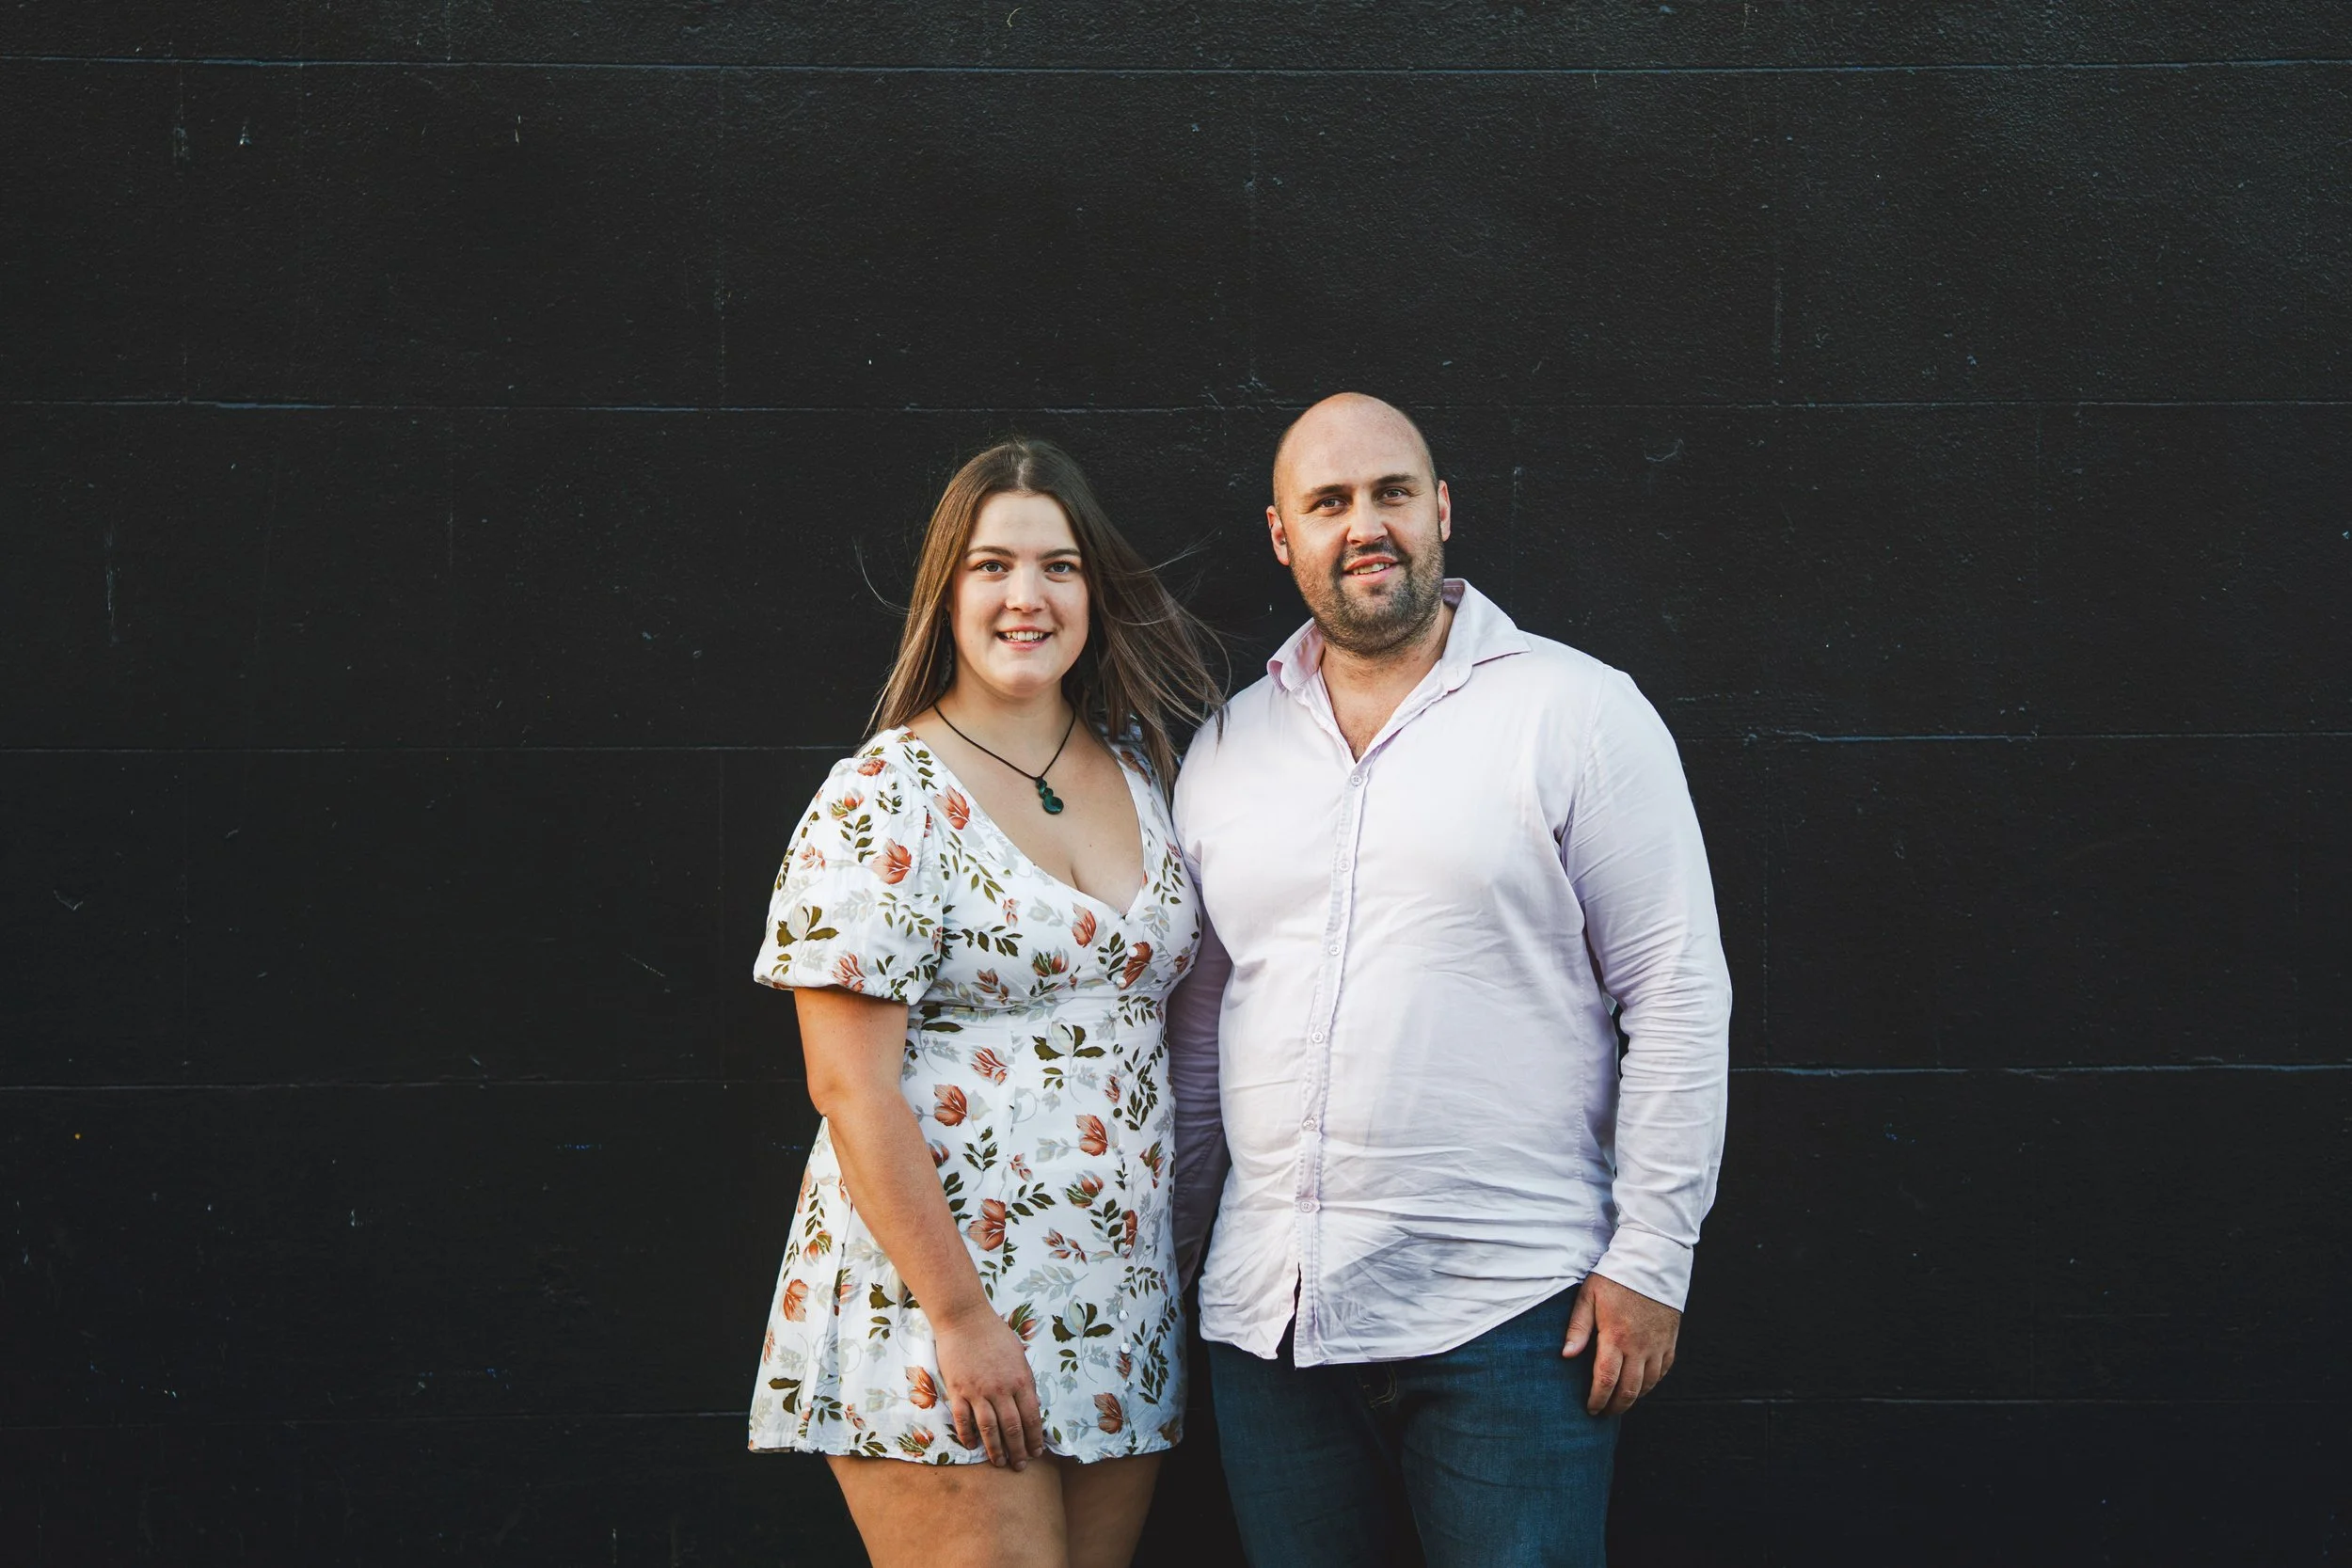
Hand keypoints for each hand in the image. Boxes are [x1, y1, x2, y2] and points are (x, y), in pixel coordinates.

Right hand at [931, 1305, 1046, 1468]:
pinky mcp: (958, 1390)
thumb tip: (1033, 1405)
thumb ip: (1026, 1382)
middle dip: (1018, 1450)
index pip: (1031, 1418)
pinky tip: (972, 1445)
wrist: (965, 1320)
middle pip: (1012, 1428)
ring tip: (1000, 1462)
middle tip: (1020, 1465)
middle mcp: (1001, 1390)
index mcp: (1021, 1380)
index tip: (1036, 1452)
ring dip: (995, 1449)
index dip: (1034, 1438)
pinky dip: (967, 1435)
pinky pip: (963, 1419)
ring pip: (989, 1429)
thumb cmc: (995, 1335)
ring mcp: (978, 1391)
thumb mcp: (1019, 1356)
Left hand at [1561, 1272, 1680, 1416]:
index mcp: (1616, 1337)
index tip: (1590, 1409)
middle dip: (1614, 1407)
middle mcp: (1639, 1347)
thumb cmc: (1614, 1277)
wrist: (1651, 1261)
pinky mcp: (1670, 1341)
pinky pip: (1663, 1372)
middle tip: (1603, 1412)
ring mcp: (1657, 1345)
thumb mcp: (1588, 1297)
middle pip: (1629, 1390)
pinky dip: (1651, 1384)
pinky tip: (1640, 1385)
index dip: (1597, 1400)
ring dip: (1632, 1398)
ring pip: (1648, 1385)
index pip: (1606, 1380)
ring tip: (1618, 1402)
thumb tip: (1566, 1355)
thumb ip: (1577, 1328)